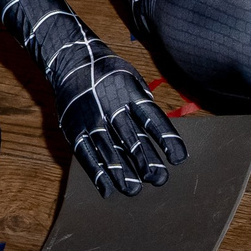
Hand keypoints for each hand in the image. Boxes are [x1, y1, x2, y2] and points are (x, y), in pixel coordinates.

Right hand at [51, 36, 185, 195]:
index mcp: (130, 94)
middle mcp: (111, 107)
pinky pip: (86, 154)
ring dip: (123, 173)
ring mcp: (91, 120)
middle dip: (146, 162)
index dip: (167, 140)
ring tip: (134, 190)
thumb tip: (158, 131)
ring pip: (109, 151)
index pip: (153, 120)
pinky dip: (97, 173)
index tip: (178, 159)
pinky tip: (108, 189)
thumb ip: (144, 104)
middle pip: (132, 139)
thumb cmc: (109, 74)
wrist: (72, 61)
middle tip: (158, 179)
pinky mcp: (74, 129)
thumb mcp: (132, 79)